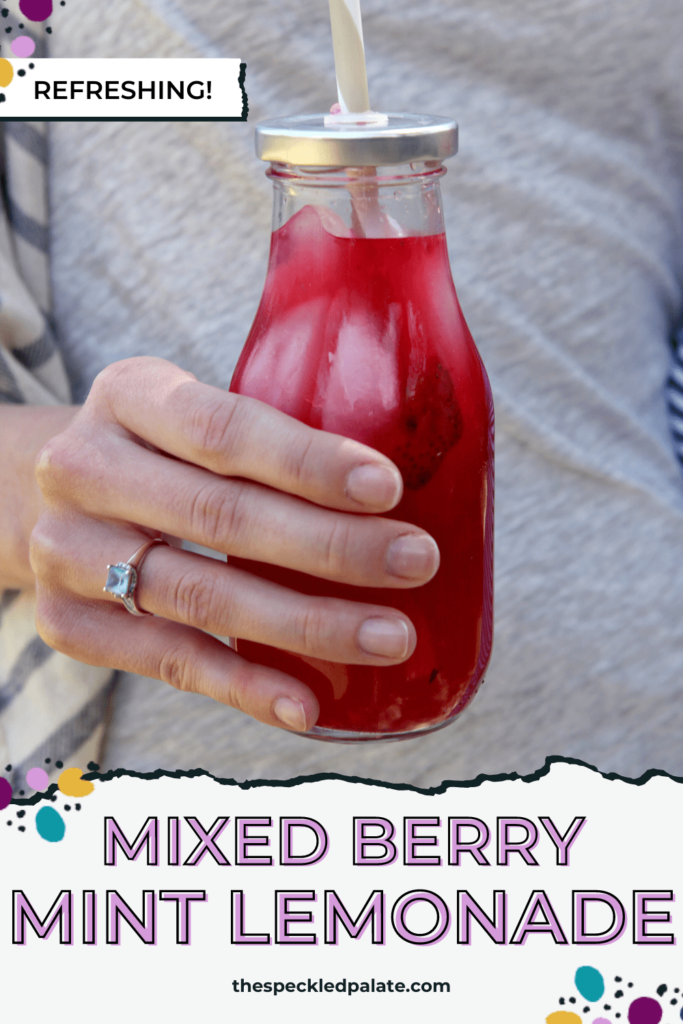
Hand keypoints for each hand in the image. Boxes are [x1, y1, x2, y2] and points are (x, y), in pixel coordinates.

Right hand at [30, 357, 439, 732]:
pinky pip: (170, 661)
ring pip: (202, 596)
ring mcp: (66, 550)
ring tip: (389, 637)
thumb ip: (263, 442)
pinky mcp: (67, 624)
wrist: (50, 500)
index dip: (308, 462)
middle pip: (221, 515)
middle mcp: (83, 468)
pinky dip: (245, 686)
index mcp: (130, 395)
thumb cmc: (158, 456)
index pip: (223, 429)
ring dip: (307, 624)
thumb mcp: (187, 415)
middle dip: (331, 545)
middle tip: (415, 561)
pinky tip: (308, 704)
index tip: (388, 487)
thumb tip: (394, 495)